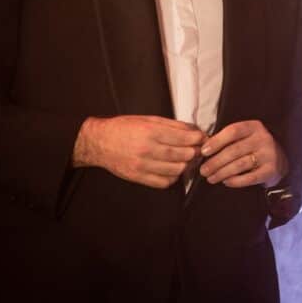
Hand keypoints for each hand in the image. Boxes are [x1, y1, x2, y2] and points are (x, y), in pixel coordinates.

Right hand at [72, 115, 203, 188]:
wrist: (99, 142)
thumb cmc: (124, 128)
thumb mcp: (148, 119)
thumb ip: (172, 125)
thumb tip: (194, 131)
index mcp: (151, 132)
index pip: (185, 138)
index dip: (198, 139)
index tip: (202, 138)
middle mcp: (147, 150)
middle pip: (184, 155)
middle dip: (195, 152)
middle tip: (196, 149)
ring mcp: (142, 166)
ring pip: (177, 170)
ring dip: (186, 165)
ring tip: (185, 159)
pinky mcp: (138, 177)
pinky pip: (164, 182)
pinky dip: (173, 177)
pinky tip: (172, 169)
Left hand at [199, 120, 287, 187]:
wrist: (280, 159)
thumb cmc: (254, 146)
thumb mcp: (245, 136)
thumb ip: (228, 139)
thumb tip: (204, 149)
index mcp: (254, 127)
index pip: (233, 131)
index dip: (216, 141)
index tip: (203, 152)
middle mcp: (263, 139)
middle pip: (234, 150)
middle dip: (215, 162)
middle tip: (203, 170)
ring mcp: (268, 155)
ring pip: (239, 165)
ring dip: (221, 173)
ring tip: (210, 178)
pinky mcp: (270, 170)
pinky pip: (249, 178)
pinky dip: (235, 181)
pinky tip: (226, 182)